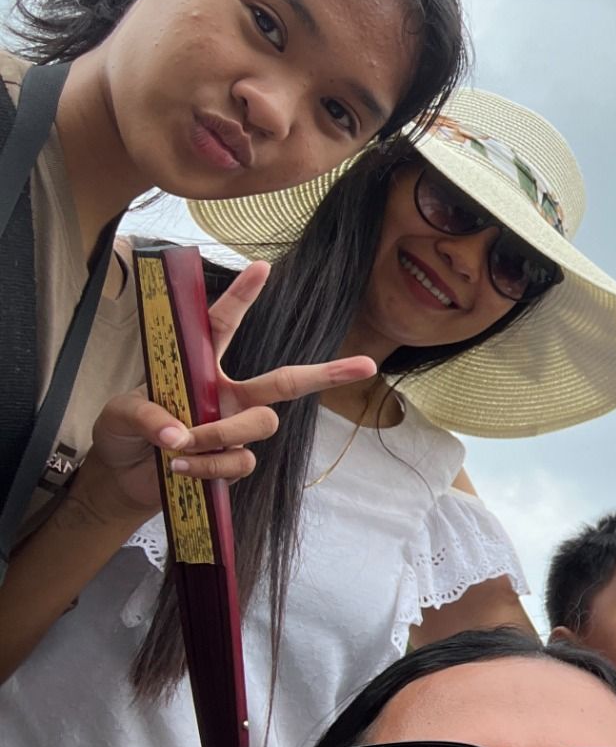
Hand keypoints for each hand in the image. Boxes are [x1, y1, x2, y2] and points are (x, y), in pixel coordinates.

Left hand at [74, 260, 376, 524]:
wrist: (124, 479)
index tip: (262, 268)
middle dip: (326, 373)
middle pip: (285, 382)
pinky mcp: (233, 462)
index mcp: (201, 369)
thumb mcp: (120, 414)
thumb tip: (178, 434)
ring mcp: (235, 429)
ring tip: (181, 448)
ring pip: (261, 425)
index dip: (242, 297)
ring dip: (221, 436)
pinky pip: (242, 461)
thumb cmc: (124, 434)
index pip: (223, 326)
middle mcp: (228, 395)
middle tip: (364, 365)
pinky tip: (183, 469)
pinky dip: (212, 466)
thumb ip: (146, 416)